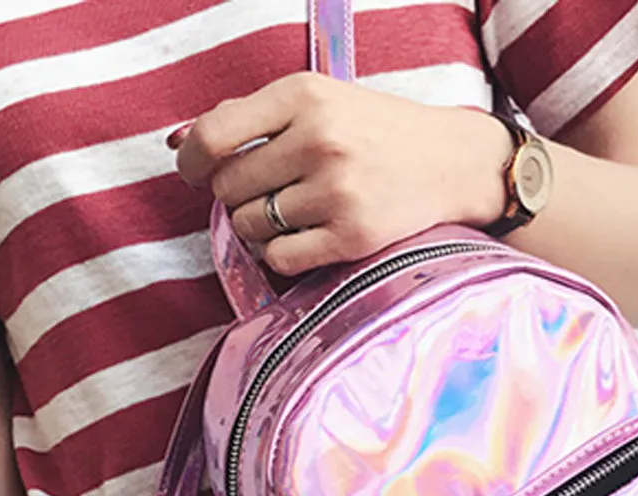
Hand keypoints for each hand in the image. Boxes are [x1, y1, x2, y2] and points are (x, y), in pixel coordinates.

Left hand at [172, 73, 511, 274]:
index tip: (198, 174)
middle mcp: (320, 140)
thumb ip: (254, 118)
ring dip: (258, 228)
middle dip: (236, 198)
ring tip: (288, 217)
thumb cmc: (380, 133)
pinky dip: (280, 255)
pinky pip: (281, 259)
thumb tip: (182, 144)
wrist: (455, 163)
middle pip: (230, 188)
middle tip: (263, 196)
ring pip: (251, 226)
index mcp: (304, 95)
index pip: (214, 136)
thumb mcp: (323, 101)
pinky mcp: (353, 235)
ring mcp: (337, 191)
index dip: (194, 164)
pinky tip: (300, 240)